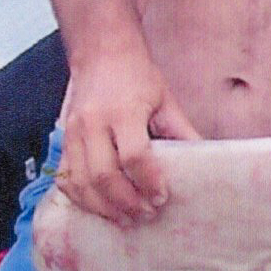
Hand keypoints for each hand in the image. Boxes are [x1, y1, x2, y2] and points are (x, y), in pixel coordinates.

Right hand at [57, 50, 200, 224]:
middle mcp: (92, 123)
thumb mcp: (166, 100)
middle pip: (103, 175)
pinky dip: (80, 198)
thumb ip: (182, 132)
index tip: (161, 197)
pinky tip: (99, 208)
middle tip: (146, 215)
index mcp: (122, 112)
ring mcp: (72, 132)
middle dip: (125, 202)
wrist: (101, 52)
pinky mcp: (63, 139)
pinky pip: (65, 177)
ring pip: (80, 182)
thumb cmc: (137, 76)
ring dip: (102, 207)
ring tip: (124, 219)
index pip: (134, 156)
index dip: (148, 181)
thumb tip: (207, 161)